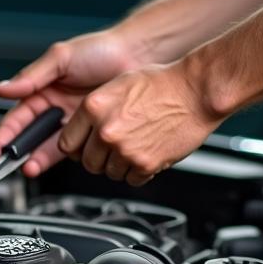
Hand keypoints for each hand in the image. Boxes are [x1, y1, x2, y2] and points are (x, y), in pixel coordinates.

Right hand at [0, 29, 142, 175]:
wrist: (136, 56)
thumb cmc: (100, 50)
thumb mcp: (60, 59)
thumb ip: (31, 76)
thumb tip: (2, 89)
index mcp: (40, 92)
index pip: (14, 120)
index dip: (1, 138)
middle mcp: (54, 110)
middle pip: (28, 138)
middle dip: (17, 155)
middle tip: (8, 167)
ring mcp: (72, 122)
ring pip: (49, 147)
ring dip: (38, 159)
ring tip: (31, 167)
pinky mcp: (90, 131)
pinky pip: (75, 149)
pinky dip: (67, 156)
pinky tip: (62, 157)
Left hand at [58, 59, 222, 185]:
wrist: (196, 92)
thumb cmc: (164, 84)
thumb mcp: (118, 85)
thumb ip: (96, 110)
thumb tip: (83, 129)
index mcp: (94, 107)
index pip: (67, 142)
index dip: (77, 146)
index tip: (83, 146)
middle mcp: (106, 130)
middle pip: (87, 163)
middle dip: (99, 158)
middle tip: (114, 148)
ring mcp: (124, 149)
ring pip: (109, 173)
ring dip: (120, 165)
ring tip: (136, 146)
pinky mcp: (144, 164)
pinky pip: (132, 180)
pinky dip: (138, 171)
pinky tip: (147, 152)